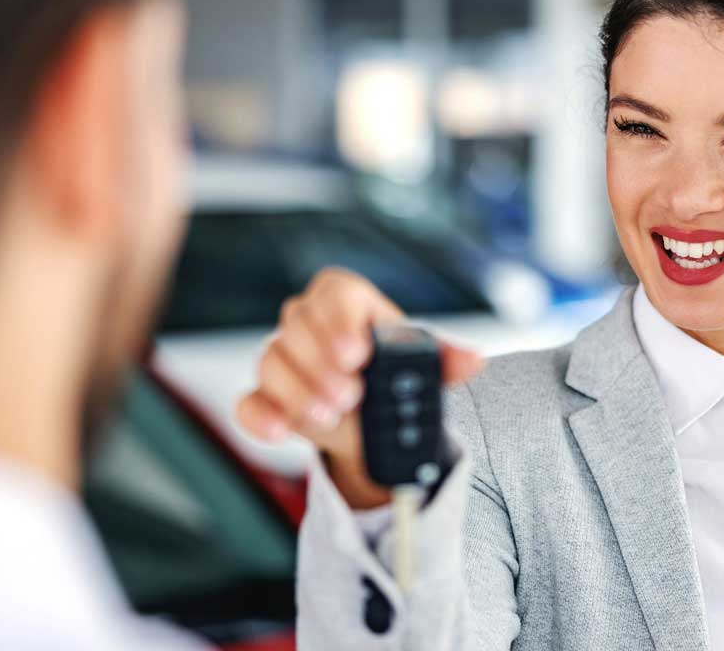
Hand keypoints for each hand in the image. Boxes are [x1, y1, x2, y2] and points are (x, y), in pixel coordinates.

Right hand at [236, 267, 483, 507]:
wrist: (373, 419)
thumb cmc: (392, 376)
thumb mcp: (423, 367)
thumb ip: (445, 361)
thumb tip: (473, 360)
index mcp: (348, 302)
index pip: (335, 293)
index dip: (341, 320)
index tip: (357, 353)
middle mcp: (308, 323)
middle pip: (297, 326)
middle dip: (322, 363)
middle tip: (349, 394)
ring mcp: (283, 359)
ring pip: (272, 361)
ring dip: (299, 391)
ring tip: (330, 415)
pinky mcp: (267, 396)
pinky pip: (250, 401)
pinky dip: (262, 416)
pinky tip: (281, 430)